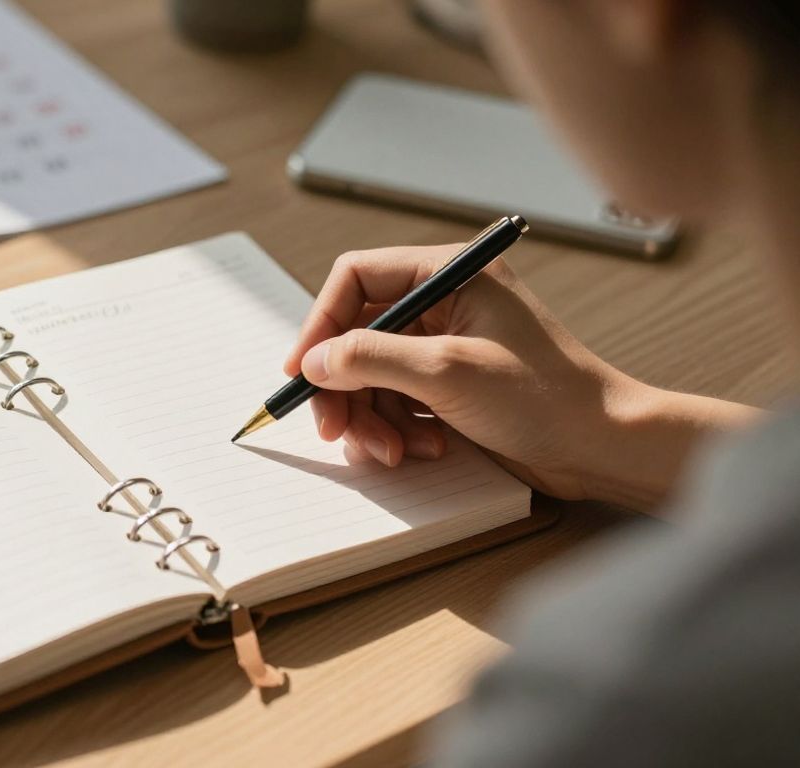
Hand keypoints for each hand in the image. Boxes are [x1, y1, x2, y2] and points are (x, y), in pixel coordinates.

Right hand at [284, 244, 756, 508]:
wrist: (603, 447)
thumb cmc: (544, 397)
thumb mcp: (445, 372)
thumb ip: (370, 358)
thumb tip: (314, 361)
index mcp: (448, 273)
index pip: (355, 280)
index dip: (320, 324)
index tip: (302, 372)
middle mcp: (444, 302)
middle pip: (357, 335)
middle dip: (344, 387)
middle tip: (334, 429)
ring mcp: (447, 345)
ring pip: (372, 375)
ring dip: (371, 417)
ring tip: (393, 452)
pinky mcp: (451, 385)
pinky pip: (396, 400)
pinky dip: (397, 429)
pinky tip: (423, 449)